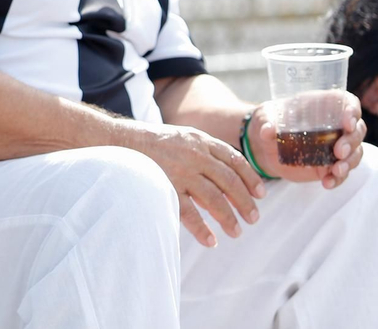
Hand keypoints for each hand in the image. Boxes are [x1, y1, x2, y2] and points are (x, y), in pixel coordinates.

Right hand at [132, 122, 265, 247]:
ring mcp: (180, 170)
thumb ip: (202, 151)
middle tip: (253, 218)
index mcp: (200, 139)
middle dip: (244, 202)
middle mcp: (194, 154)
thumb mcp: (181, 137)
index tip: (260, 194)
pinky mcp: (165, 186)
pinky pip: (189, 213)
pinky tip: (210, 240)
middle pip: (229, 180)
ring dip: (228, 218)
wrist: (116, 141)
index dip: (250, 177)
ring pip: (214, 199)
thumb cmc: (150, 143)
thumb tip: (225, 177)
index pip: (234, 159)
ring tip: (236, 232)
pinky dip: (201, 229)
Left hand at [249, 93, 366, 190]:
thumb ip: (267, 122)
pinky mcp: (330, 164)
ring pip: (355, 152)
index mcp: (324, 105)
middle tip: (338, 151)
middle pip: (357, 130)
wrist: (264, 145)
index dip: (352, 111)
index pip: (348, 103)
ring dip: (350, 162)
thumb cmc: (269, 121)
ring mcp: (335, 146)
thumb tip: (268, 130)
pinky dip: (338, 179)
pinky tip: (327, 183)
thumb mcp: (264, 117)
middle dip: (352, 141)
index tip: (347, 122)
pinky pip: (342, 172)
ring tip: (336, 171)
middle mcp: (335, 125)